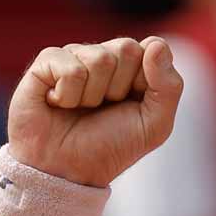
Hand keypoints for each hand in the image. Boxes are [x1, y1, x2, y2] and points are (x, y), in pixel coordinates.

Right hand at [7, 36, 183, 186]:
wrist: (66, 171)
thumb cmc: (111, 146)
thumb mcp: (155, 125)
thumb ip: (169, 86)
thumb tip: (155, 44)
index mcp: (133, 66)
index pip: (152, 48)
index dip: (146, 81)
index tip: (133, 104)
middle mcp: (103, 55)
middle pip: (126, 48)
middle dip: (119, 88)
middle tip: (104, 108)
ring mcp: (74, 56)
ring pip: (99, 58)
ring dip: (93, 95)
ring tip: (80, 109)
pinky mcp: (45, 63)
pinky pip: (70, 68)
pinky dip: (68, 95)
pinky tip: (59, 103)